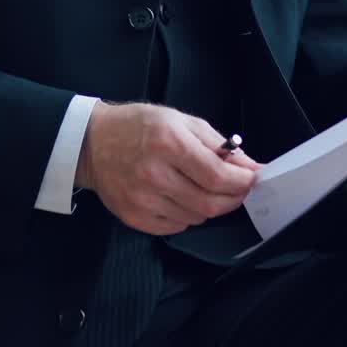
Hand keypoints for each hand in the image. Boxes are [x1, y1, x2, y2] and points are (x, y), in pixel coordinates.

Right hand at [75, 102, 259, 235]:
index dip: (242, 182)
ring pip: (196, 217)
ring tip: (206, 188)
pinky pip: (175, 227)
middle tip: (240, 190)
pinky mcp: (133, 217)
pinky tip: (182, 198)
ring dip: (210, 206)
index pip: (217, 176)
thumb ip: (217, 143)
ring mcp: (142, 199)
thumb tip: (249, 166)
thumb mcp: (181, 120)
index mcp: (168, 143)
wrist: (92, 143)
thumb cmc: (140, 125)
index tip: (254, 178)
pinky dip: (188, 216)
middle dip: (233, 198)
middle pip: (209, 203)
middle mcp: (154, 174)